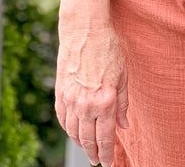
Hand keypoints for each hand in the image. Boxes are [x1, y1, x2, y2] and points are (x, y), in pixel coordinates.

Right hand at [55, 24, 128, 166]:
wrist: (84, 32)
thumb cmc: (108, 49)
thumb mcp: (123, 76)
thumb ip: (123, 104)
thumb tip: (124, 125)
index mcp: (105, 101)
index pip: (105, 137)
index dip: (107, 153)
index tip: (108, 163)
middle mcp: (86, 104)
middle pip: (88, 139)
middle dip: (94, 153)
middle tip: (98, 161)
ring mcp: (71, 100)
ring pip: (74, 132)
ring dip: (81, 143)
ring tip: (88, 148)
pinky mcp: (60, 94)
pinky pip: (63, 120)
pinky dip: (69, 129)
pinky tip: (74, 132)